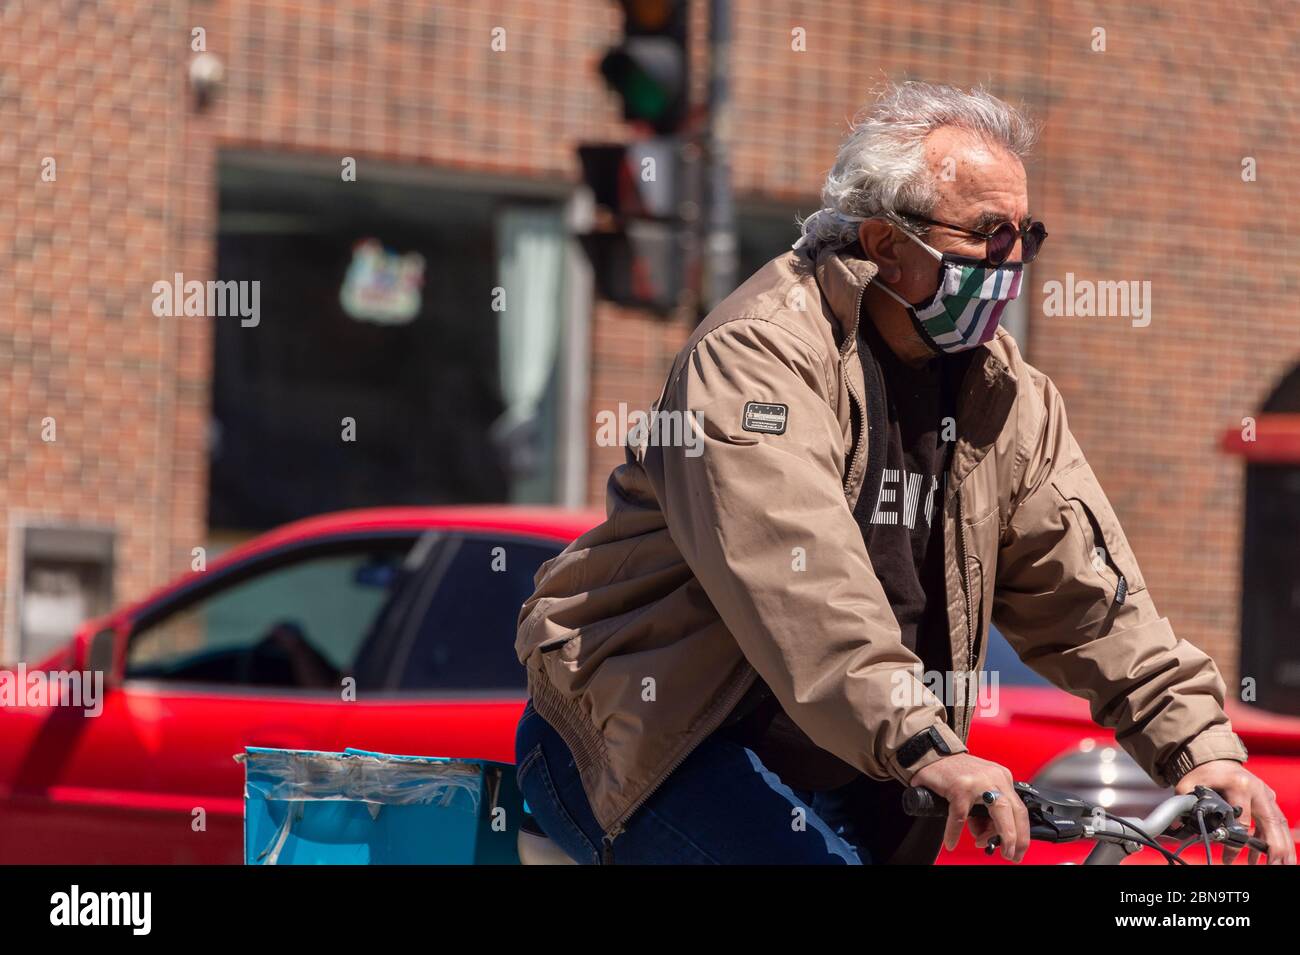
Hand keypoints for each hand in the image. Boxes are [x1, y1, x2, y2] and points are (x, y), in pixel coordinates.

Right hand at [910, 752, 1029, 861]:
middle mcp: (994, 778)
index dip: (1022, 833)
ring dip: (989, 836)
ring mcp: (978, 782)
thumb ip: (985, 812)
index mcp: (1001, 778)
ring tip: (978, 842)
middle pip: (1016, 813)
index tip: (1018, 850)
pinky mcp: (959, 788)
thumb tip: (987, 835)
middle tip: (1011, 855)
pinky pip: (961, 817)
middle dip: (1016, 838)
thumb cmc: (953, 773)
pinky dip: (955, 833)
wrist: (930, 754)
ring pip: (998, 815)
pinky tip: (951, 842)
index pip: (1020, 810)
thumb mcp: (977, 790)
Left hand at [1177, 760, 1295, 864]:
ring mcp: (1265, 794)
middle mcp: (1257, 789)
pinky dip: (1276, 839)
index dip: (1236, 842)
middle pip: (1271, 822)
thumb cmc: (1202, 773)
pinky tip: (1269, 856)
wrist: (1213, 757)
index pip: (1242, 820)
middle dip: (1275, 847)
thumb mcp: (1189, 785)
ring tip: (1280, 864)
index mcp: (1237, 785)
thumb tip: (1183, 825)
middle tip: (1274, 865)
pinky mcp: (1268, 799)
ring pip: (1279, 823)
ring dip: (1282, 846)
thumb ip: (1186, 804)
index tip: (1228, 858)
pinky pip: (1277, 822)